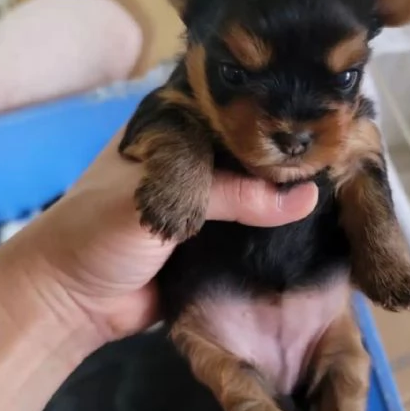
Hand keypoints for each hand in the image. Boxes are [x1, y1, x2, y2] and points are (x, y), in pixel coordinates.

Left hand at [0, 132, 317, 342]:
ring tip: (335, 184)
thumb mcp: (163, 198)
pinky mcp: (214, 238)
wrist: (74, 302)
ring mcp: (204, 200)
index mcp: (172, 130)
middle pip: (248, 151)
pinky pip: (251, 229)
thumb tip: (306, 196)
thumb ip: (232, 194)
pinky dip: (275, 228)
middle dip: (284, 155)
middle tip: (336, 152)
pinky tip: (311, 223)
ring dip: (283, 194)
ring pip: (253, 191)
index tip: (317, 110)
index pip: (230, 108)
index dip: (269, 110)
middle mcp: (193, 159)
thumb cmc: (100, 232)